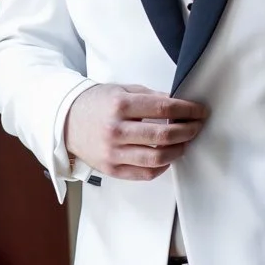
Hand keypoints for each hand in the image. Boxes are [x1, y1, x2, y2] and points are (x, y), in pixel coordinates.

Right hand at [64, 83, 207, 179]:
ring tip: (184, 142)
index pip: (164, 108)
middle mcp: (116, 130)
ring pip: (158, 157)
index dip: (188, 110)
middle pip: (165, 135)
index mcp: (119, 105)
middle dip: (188, 130)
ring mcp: (113, 152)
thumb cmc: (94, 104)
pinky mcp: (111, 169)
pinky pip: (146, 173)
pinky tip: (167, 157)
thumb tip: (178, 105)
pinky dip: (162, 166)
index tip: (199, 111)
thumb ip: (149, 97)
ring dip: (178, 150)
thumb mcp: (121, 91)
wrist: (65, 121)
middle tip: (196, 126)